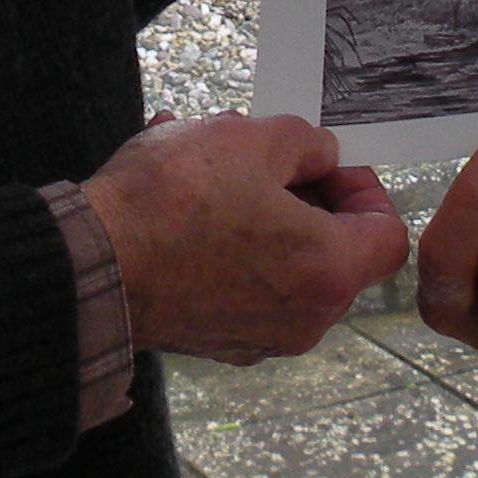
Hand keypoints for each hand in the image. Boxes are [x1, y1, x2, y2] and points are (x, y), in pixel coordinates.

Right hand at [80, 114, 409, 363]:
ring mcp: (259, 336)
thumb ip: (304, 144)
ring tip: (207, 166)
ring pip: (282, 265)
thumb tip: (319, 155)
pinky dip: (227, 246)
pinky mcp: (216, 339)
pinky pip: (242, 285)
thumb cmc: (170, 205)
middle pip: (333, 250)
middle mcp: (304, 318)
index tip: (325, 164)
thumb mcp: (248, 138)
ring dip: (257, 214)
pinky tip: (183, 203)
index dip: (362, 189)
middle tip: (262, 156)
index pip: (385, 233)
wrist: (91, 267)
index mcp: (327, 272)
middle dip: (300, 195)